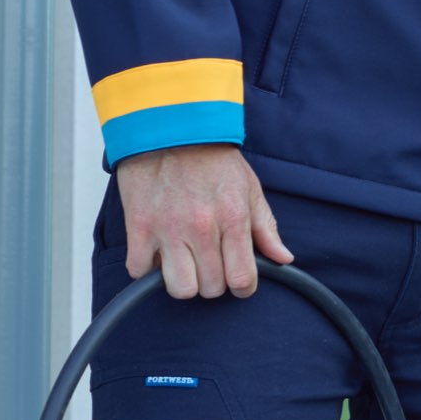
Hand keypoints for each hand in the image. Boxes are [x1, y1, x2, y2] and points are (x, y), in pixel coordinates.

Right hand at [115, 144, 292, 299]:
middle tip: (212, 266)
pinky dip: (147, 269)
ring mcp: (167, 230)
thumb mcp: (250, 189)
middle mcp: (201, 229)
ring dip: (184, 282)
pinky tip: (159, 254)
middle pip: (211, 288)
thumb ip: (266, 228)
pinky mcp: (138, 228)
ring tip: (186, 264)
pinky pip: (139, 271)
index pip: (242, 278)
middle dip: (215, 283)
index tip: (240, 283)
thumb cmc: (212, 160)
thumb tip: (283, 259)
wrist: (171, 131)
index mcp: (233, 219)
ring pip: (179, 288)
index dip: (243, 288)